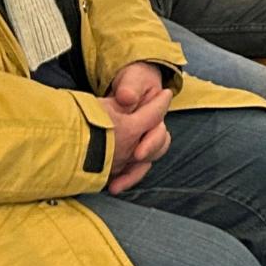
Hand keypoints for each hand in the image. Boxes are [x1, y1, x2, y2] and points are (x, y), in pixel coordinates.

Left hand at [102, 62, 171, 193]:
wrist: (127, 84)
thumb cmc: (133, 80)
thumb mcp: (133, 79)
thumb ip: (130, 87)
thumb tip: (127, 98)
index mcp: (157, 116)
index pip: (158, 132)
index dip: (149, 144)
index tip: (138, 154)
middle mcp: (152, 131)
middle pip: (154, 152)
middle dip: (140, 162)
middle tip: (127, 170)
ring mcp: (140, 141)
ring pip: (142, 164)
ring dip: (130, 176)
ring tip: (115, 186)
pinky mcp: (128, 149)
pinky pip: (128, 168)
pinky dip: (119, 177)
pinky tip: (107, 184)